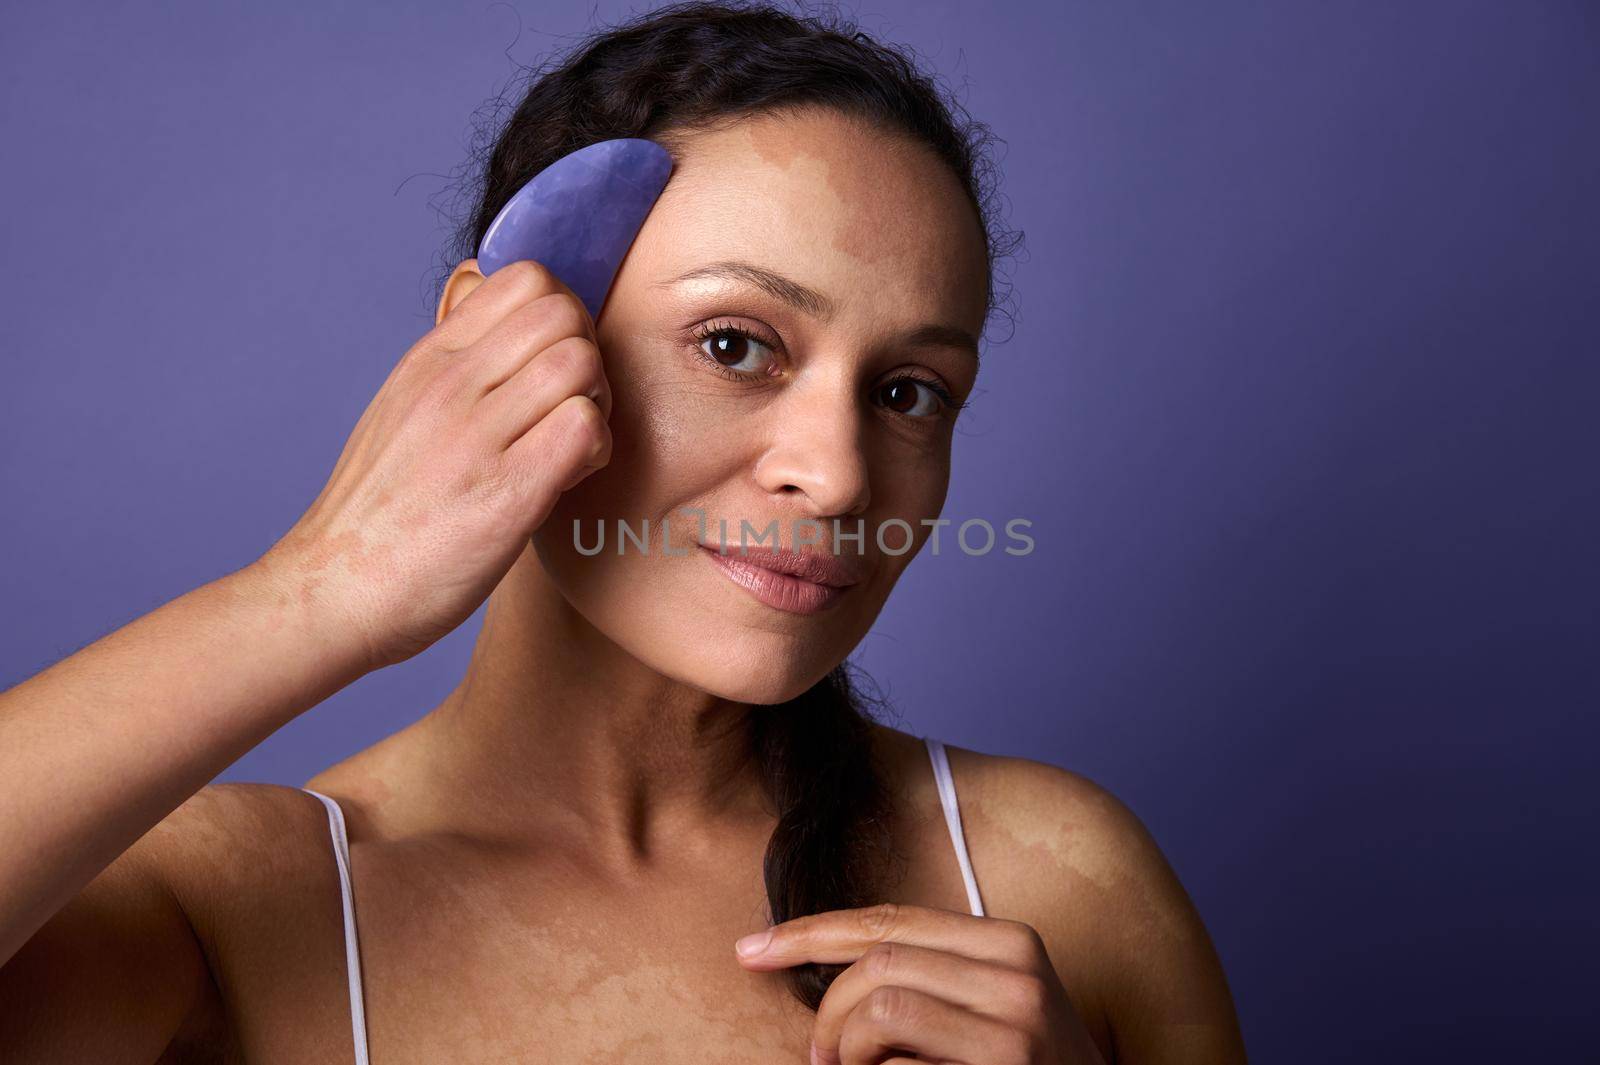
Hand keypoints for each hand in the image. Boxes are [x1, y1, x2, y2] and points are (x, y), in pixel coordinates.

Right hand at [256, 259, 612, 669]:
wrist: (334, 592)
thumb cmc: (382, 515)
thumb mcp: (405, 413)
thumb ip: (458, 373)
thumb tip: (510, 336)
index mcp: (430, 360)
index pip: (526, 279)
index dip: (564, 315)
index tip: (554, 367)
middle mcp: (451, 386)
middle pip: (563, 312)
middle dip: (590, 354)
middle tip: (574, 408)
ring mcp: (476, 436)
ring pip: (580, 362)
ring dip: (598, 403)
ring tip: (572, 447)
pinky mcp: (505, 493)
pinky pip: (583, 427)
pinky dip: (595, 450)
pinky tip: (569, 479)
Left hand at [734, 903, 1106, 1064]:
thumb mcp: (986, 1013)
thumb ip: (927, 978)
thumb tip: (831, 968)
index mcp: (1008, 942)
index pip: (887, 920)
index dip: (809, 932)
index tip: (750, 949)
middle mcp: (1019, 970)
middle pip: (877, 961)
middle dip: (828, 1011)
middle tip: (820, 1061)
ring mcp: (1019, 1022)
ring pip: (882, 1003)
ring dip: (846, 1049)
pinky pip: (901, 1064)